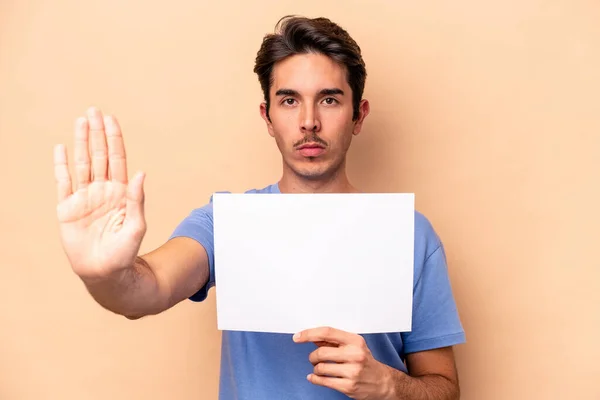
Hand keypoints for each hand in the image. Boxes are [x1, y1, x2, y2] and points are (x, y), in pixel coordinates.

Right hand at [53, 107, 145, 280]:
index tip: (111, 119)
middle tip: (94, 111)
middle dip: (97, 133)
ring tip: (80, 122)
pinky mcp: (68, 209)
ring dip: (80, 143)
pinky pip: (63, 182)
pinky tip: (61, 149)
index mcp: (120, 192)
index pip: (117, 159)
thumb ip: (137, 199)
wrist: (105, 272)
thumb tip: (141, 173)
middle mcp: (102, 190)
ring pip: (81, 164)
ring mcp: (85, 198)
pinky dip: (61, 166)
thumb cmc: (125, 252)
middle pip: (98, 155)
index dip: (114, 139)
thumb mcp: (136, 225)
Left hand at [293, 326, 395, 399]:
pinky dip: (315, 379)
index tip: (298, 337)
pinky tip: (314, 377)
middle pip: (321, 352)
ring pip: (320, 368)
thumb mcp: (353, 346)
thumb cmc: (364, 361)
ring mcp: (352, 372)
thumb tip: (311, 337)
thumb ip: (333, 341)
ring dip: (315, 368)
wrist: (382, 382)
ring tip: (319, 368)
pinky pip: (323, 381)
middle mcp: (355, 355)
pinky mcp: (348, 386)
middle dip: (312, 356)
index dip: (309, 334)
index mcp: (355, 341)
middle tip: (313, 359)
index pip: (327, 332)